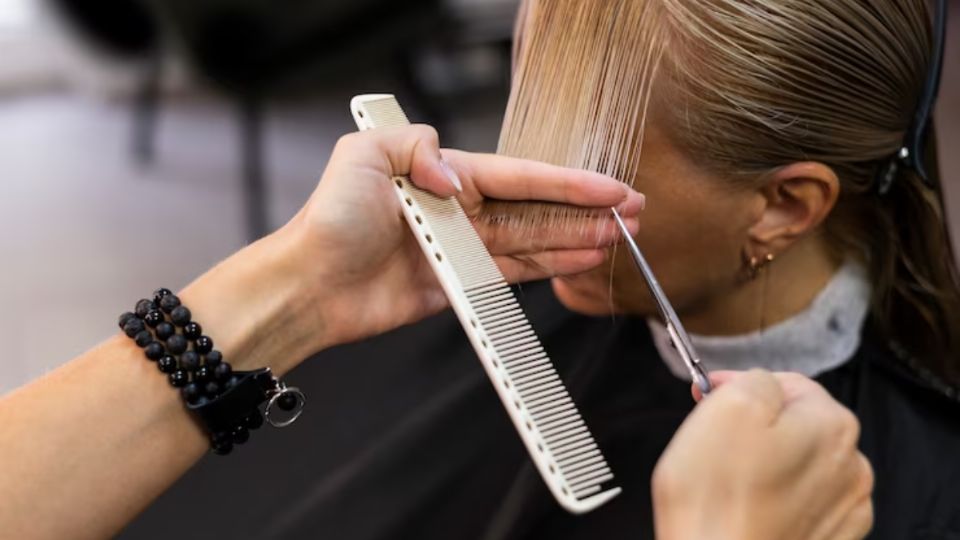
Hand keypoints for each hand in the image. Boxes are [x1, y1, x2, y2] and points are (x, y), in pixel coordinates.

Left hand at [285, 124, 644, 347]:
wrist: (310, 285)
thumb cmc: (329, 220)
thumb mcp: (364, 156)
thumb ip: (418, 147)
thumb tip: (458, 176)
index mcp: (445, 173)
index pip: (523, 176)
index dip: (571, 182)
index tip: (612, 188)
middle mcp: (459, 209)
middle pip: (538, 209)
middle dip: (586, 211)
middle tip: (632, 215)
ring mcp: (462, 249)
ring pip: (534, 242)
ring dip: (576, 240)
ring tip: (618, 240)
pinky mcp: (458, 285)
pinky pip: (513, 275)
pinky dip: (548, 270)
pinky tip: (578, 263)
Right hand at [653, 370, 873, 539]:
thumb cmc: (717, 499)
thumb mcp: (727, 407)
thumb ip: (755, 379)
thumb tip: (762, 384)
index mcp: (832, 424)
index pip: (786, 382)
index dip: (740, 385)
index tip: (708, 397)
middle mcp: (852, 465)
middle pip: (797, 423)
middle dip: (756, 424)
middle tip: (712, 438)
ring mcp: (844, 509)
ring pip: (799, 463)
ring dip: (767, 462)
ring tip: (728, 478)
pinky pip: (801, 502)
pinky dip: (776, 498)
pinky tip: (749, 507)